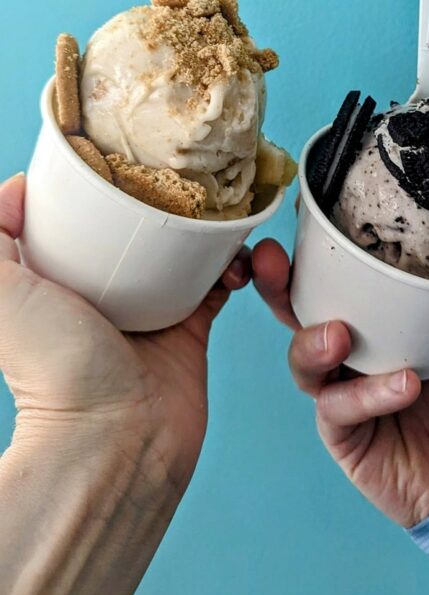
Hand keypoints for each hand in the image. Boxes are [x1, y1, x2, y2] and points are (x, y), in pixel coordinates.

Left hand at [0, 172, 249, 594]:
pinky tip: (239, 252)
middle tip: (180, 173)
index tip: (125, 153)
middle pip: (134, 224)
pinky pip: (218, 282)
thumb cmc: (54, 372)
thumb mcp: (1, 293)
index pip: (77, 213)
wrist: (117, 441)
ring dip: (205, 225)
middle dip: (161, 196)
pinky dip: (233, 263)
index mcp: (56, 276)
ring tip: (217, 208)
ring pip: (182, 246)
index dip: (101, 183)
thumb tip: (14, 187)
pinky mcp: (188, 327)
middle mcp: (101, 288)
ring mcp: (147, 306)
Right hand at [252, 239, 428, 528]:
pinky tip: (403, 386)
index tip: (302, 213)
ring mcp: (340, 390)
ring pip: (301, 357)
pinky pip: (337, 407)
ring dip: (312, 342)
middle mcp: (348, 347)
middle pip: (292, 308)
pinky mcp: (342, 433)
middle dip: (274, 283)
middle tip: (271, 260)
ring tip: (340, 335)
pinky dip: (367, 395)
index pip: (331, 275)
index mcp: (374, 317)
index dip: (309, 248)